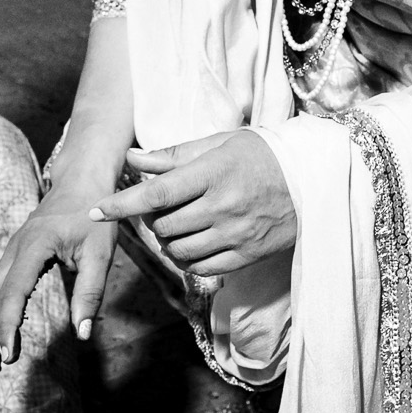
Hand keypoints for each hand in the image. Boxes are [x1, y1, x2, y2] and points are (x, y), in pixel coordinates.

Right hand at [0, 184, 117, 372]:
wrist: (81, 182)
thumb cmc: (95, 216)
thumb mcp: (101, 252)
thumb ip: (90, 292)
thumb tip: (82, 334)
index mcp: (34, 245)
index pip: (13, 291)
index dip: (9, 324)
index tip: (10, 354)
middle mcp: (15, 248)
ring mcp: (11, 251)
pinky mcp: (14, 255)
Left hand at [90, 130, 295, 277]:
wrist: (315, 181)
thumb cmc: (264, 156)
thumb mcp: (221, 144)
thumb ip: (174, 154)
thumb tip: (133, 157)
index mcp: (214, 173)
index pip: (157, 193)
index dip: (122, 204)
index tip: (96, 210)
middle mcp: (224, 206)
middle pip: (164, 225)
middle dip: (152, 219)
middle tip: (160, 207)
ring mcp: (236, 235)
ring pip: (179, 250)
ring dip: (167, 240)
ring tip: (177, 224)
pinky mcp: (246, 256)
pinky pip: (201, 267)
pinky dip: (187, 259)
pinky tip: (191, 243)